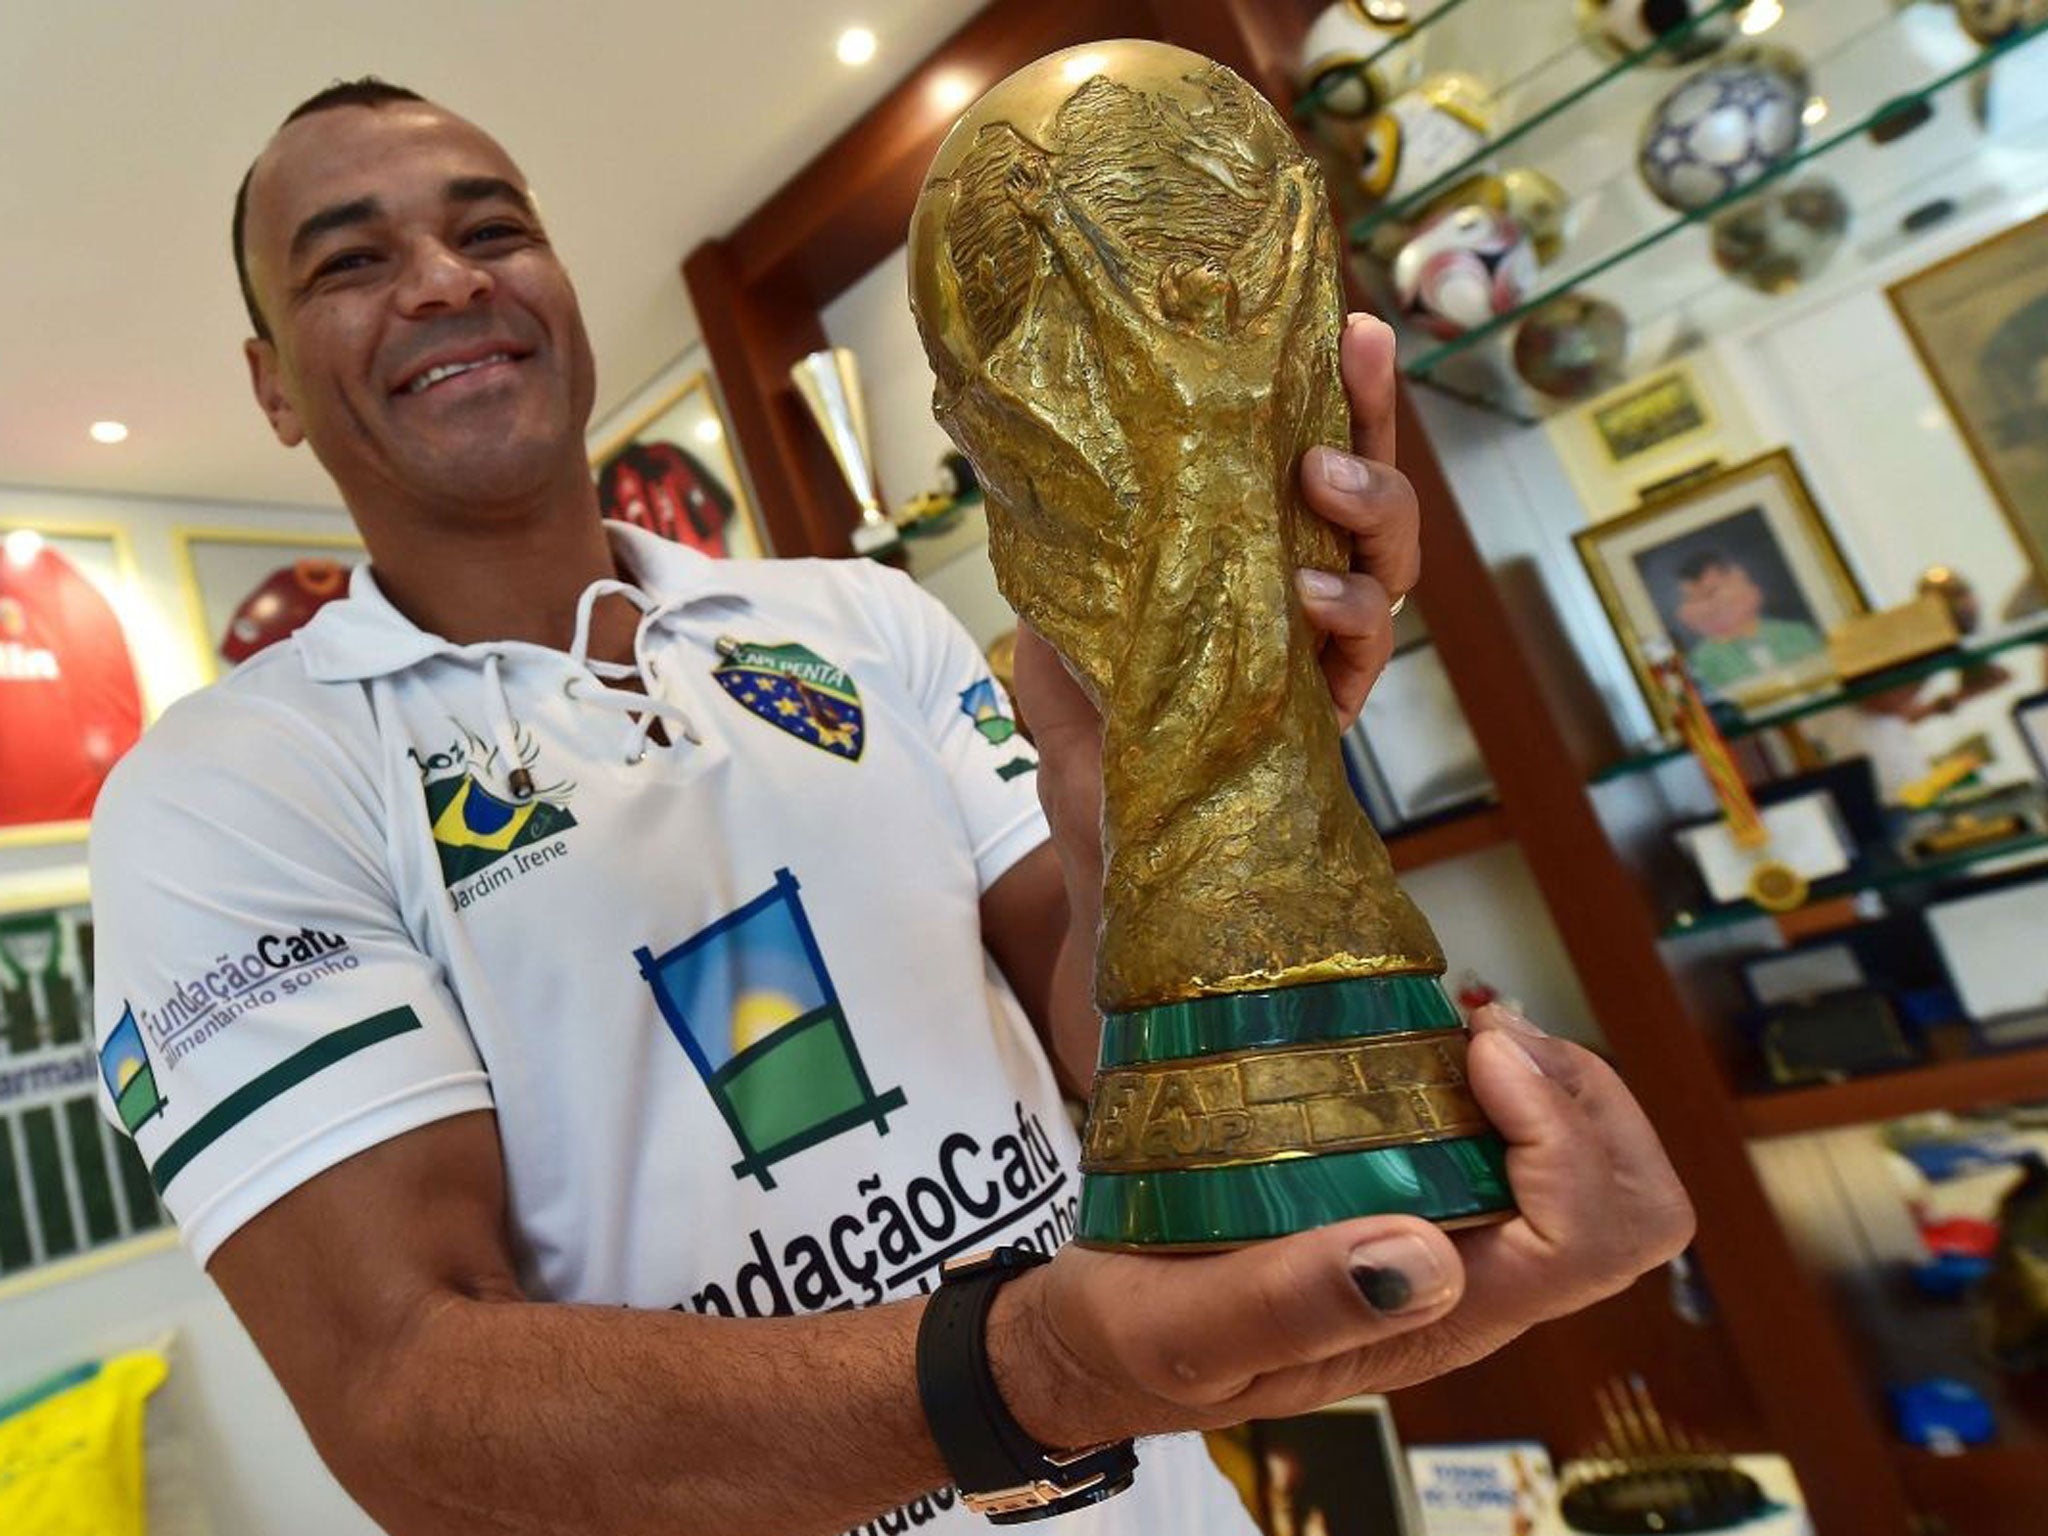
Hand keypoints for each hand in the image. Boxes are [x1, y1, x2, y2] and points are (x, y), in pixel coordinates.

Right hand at [990, 1005, 1695, 1443]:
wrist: (1095, 1341)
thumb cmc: (1137, 1344)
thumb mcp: (1187, 1331)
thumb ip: (1293, 1304)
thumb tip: (1431, 1256)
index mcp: (1435, 1323)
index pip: (1586, 1239)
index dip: (1564, 1138)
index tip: (1475, 1052)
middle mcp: (1469, 1284)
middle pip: (1627, 1203)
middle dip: (1586, 1099)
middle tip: (1484, 1028)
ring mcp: (1455, 1240)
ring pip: (1592, 1164)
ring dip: (1554, 1077)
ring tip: (1465, 1020)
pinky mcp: (1419, 1196)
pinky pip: (1523, 1139)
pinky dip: (1510, 1075)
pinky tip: (1437, 1037)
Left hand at [1009, 312, 1420, 892]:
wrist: (1103, 838)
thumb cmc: (1095, 722)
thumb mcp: (1065, 612)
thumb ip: (1068, 542)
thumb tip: (1018, 446)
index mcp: (1252, 545)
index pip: (1305, 449)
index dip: (1336, 384)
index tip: (1349, 315)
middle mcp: (1304, 587)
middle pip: (1370, 487)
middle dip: (1375, 413)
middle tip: (1358, 356)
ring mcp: (1325, 652)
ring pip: (1390, 563)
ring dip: (1371, 507)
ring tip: (1320, 479)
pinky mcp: (1329, 715)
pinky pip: (1366, 656)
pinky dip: (1347, 619)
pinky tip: (1310, 600)